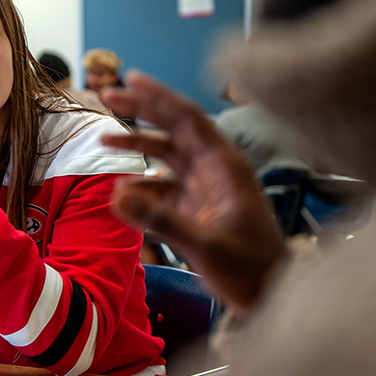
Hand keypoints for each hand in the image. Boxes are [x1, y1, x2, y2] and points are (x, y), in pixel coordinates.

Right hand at [100, 70, 285, 312]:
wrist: (271, 296)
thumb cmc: (251, 270)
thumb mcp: (207, 245)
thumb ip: (161, 220)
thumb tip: (115, 194)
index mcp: (225, 166)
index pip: (188, 119)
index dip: (159, 96)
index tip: (130, 78)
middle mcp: (215, 169)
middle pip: (174, 128)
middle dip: (141, 111)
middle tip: (106, 96)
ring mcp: (206, 187)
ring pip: (167, 155)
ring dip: (138, 145)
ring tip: (103, 140)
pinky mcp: (197, 207)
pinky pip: (165, 185)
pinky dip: (143, 183)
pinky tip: (122, 190)